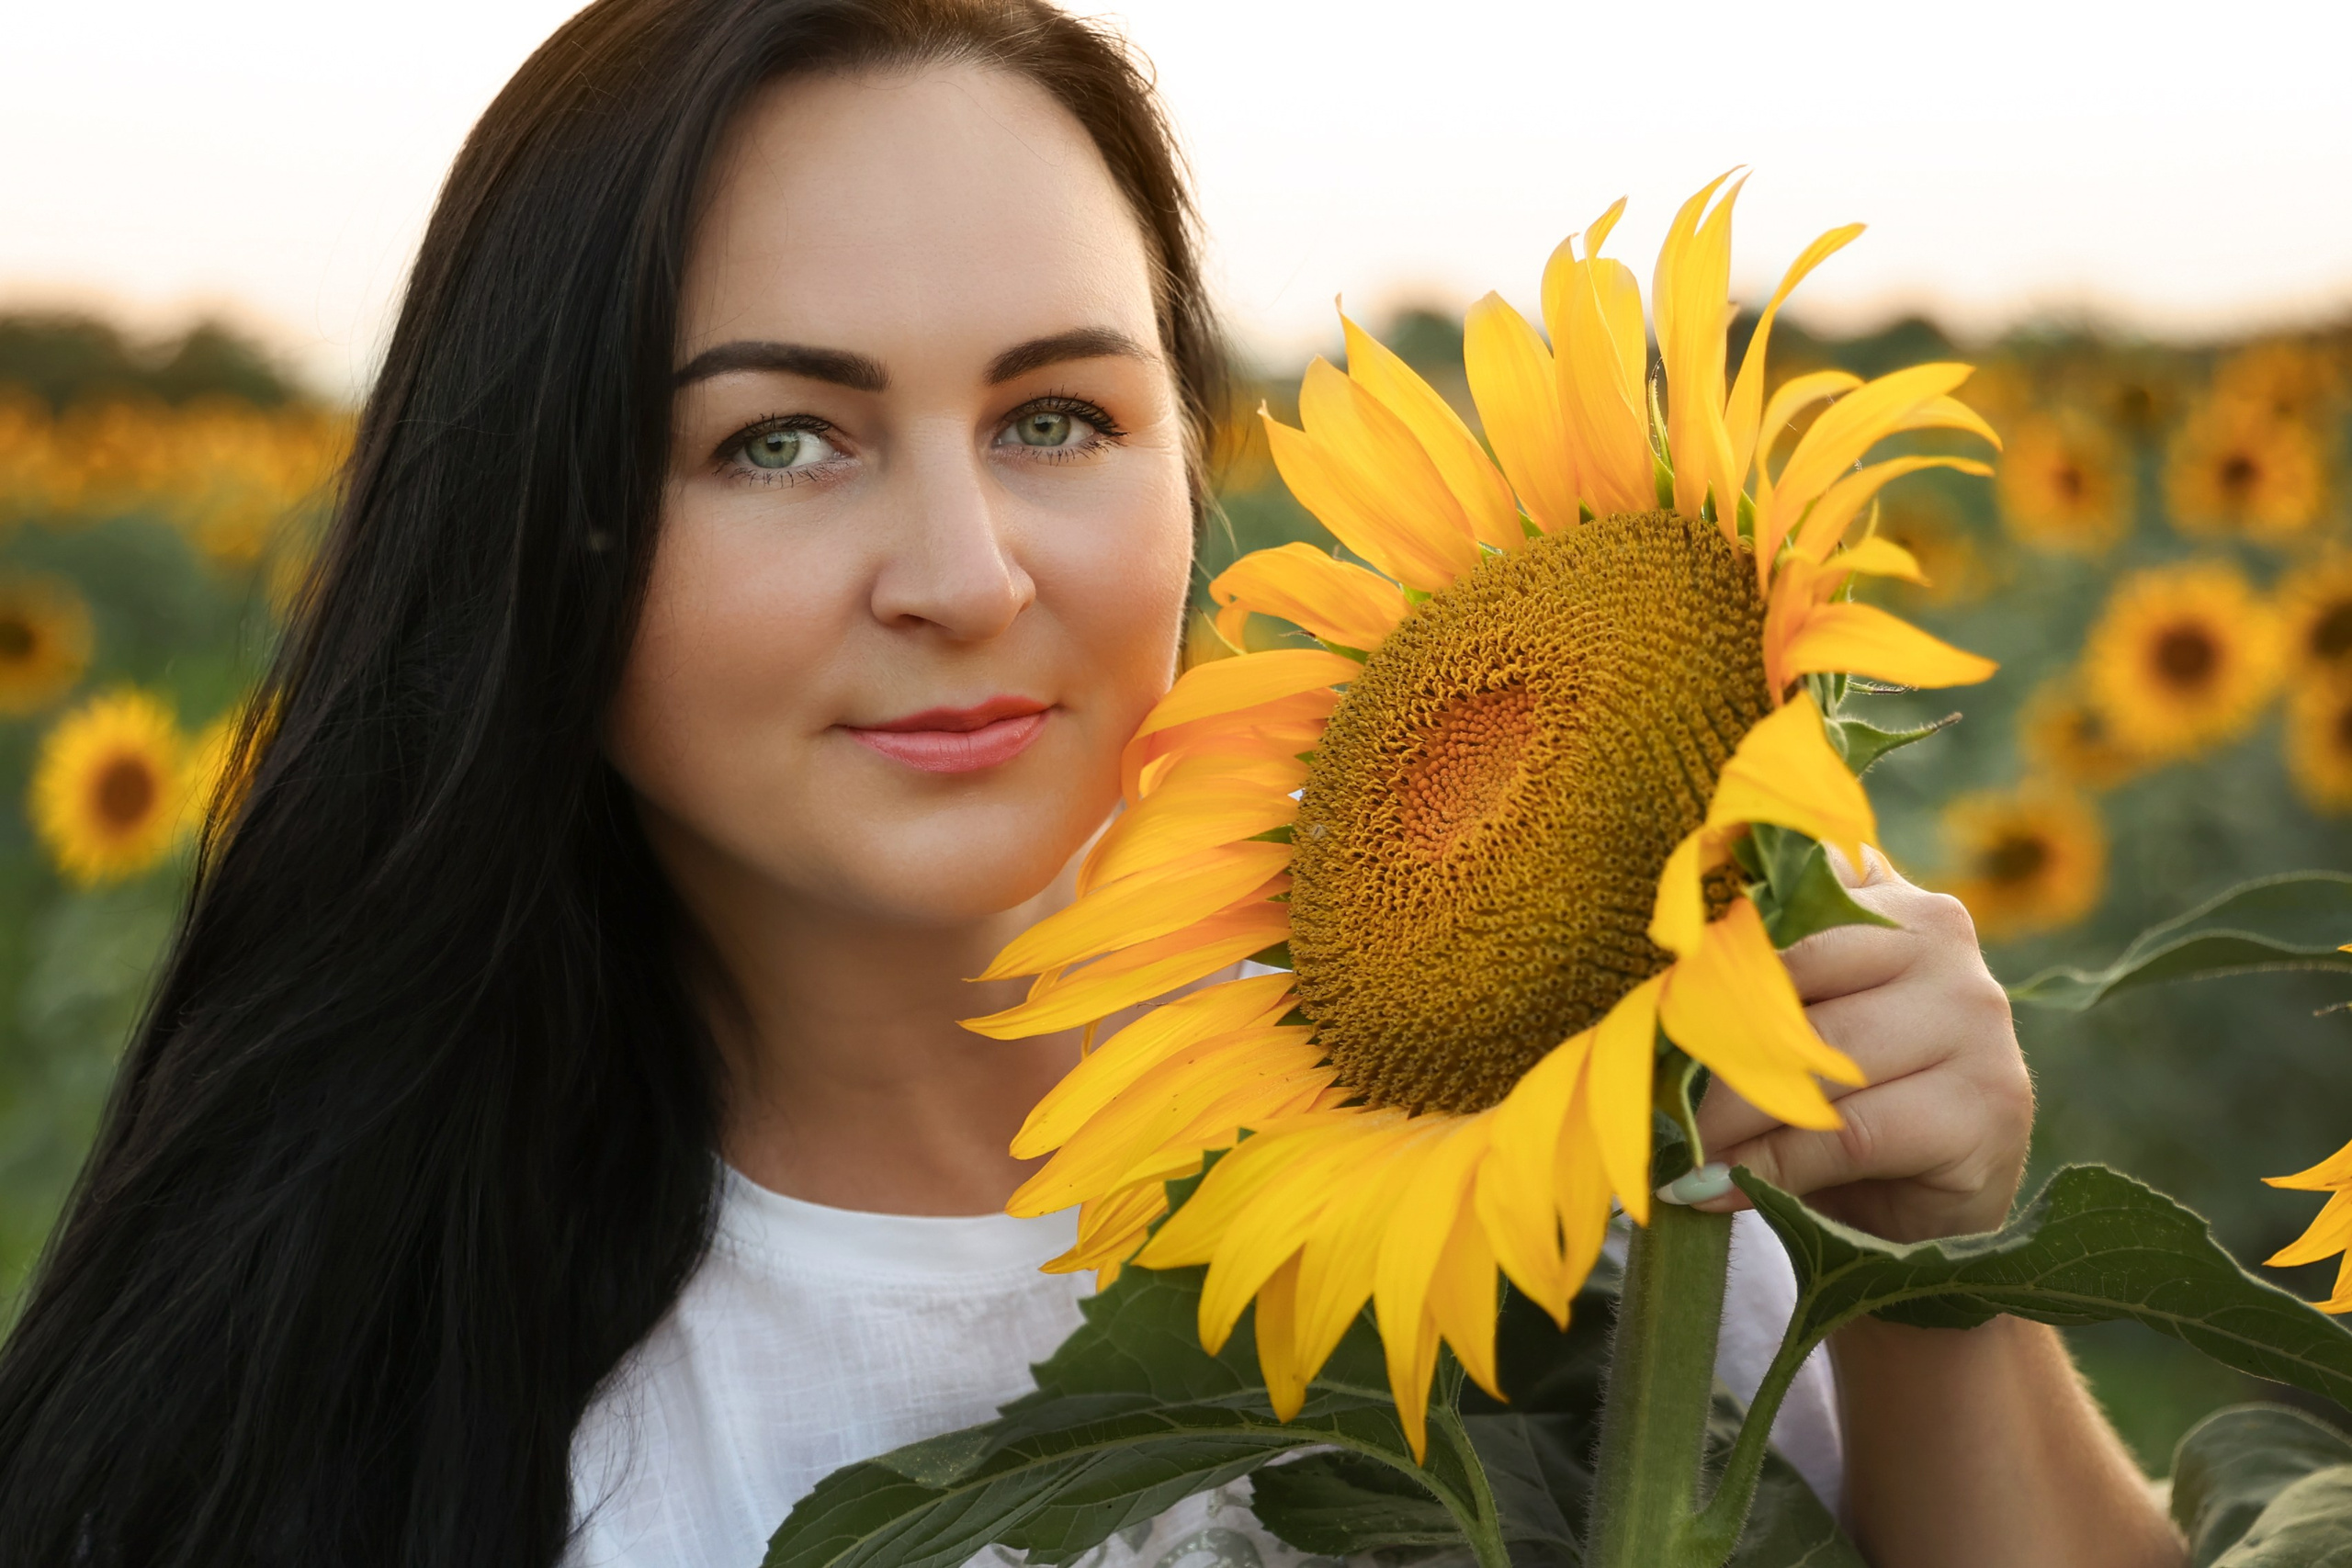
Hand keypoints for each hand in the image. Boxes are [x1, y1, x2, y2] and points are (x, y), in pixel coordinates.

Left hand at [1678, 847, 2034, 1242]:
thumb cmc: (1846, 1096)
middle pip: (1793, 981)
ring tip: (1674, 1150)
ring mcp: (1977, 1019)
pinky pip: (1849, 1133)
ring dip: (1728, 1115)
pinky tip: (1717, 1188)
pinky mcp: (1987, 1105)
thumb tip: (1641, 1003)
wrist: (1929, 1211)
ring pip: (1818, 1060)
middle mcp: (1944, 941)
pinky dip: (1771, 1167)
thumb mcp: (1800, 1024)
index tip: (1654, 995)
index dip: (1715, 950)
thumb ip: (1754, 986)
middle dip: (1708, 1044)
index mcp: (1891, 900)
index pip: (1787, 898)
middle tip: (1645, 1092)